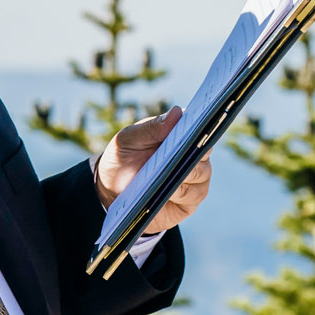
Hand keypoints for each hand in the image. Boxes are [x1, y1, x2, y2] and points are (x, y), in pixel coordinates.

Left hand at [95, 106, 212, 234]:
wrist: (111, 193)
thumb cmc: (123, 159)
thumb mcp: (129, 139)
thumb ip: (152, 127)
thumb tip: (177, 112)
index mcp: (181, 134)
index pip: (200, 125)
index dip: (201, 124)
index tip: (195, 124)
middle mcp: (194, 155)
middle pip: (203, 150)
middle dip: (193, 150)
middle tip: (182, 149)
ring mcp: (195, 179)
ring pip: (201, 174)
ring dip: (186, 173)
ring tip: (169, 173)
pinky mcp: (190, 201)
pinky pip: (193, 195)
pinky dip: (181, 193)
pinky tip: (169, 191)